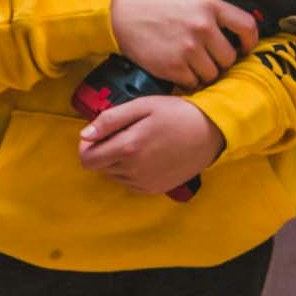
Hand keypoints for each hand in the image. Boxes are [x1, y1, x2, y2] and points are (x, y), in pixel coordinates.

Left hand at [79, 94, 226, 194]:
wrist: (211, 132)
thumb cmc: (177, 113)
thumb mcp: (143, 106)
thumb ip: (110, 119)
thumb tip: (84, 134)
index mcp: (128, 147)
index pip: (87, 159)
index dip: (86, 146)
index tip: (98, 134)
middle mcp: (134, 170)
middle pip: (99, 168)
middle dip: (103, 151)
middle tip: (122, 134)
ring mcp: (145, 183)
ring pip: (113, 176)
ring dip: (117, 161)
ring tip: (137, 143)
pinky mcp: (155, 189)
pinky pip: (130, 183)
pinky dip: (131, 171)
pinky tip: (146, 156)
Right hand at [107, 0, 256, 89]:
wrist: (121, 14)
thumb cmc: (156, 5)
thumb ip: (213, 11)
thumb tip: (236, 28)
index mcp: (210, 6)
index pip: (247, 27)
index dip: (249, 42)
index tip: (244, 48)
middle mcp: (202, 27)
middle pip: (229, 58)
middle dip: (221, 61)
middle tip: (209, 58)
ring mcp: (188, 48)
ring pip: (213, 74)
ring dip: (205, 72)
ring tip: (191, 62)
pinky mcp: (173, 66)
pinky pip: (193, 82)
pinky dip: (188, 80)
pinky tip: (178, 69)